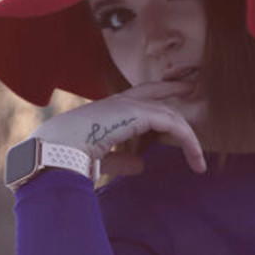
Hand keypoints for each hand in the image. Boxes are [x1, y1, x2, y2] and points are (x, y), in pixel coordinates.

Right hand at [32, 81, 206, 177]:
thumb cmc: (69, 156)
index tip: (171, 93)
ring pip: (168, 114)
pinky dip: (187, 142)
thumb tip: (142, 165)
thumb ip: (122, 160)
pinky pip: (172, 124)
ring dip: (187, 137)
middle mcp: (118, 102)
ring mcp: (127, 105)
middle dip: (173, 90)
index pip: (136, 97)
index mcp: (107, 110)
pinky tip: (195, 160)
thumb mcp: (102, 159)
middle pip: (155, 93)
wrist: (56, 151)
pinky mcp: (137, 114)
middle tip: (191, 89)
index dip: (154, 94)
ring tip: (199, 161)